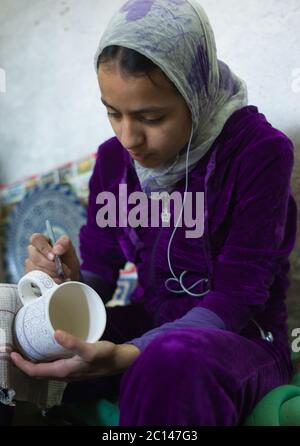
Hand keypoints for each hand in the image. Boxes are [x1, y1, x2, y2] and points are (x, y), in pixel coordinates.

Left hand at [10, 330, 140, 380]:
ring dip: (33, 361)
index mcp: (63, 370)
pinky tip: (47, 347)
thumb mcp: (89, 349)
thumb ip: (73, 342)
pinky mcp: (74, 364)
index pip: (35, 371)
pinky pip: (53, 363)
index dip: (21, 364)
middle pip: (37, 371)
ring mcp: (68, 370)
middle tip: (14, 350)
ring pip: (45, 368)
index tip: (11, 354)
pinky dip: (45, 357)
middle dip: (24, 363)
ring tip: (26, 348)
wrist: (119, 361)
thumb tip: (56, 333)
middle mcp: (63, 373)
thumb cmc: (105, 356)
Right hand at [25, 233, 80, 282]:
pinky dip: (49, 281)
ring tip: (63, 275)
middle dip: (50, 265)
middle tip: (64, 269)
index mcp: (41, 241)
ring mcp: (30, 265)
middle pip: (34, 257)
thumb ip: (64, 243)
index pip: (36, 239)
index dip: (43, 248)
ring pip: (35, 269)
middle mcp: (33, 252)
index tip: (53, 257)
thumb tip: (56, 250)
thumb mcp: (70, 249)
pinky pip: (36, 280)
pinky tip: (58, 281)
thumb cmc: (67, 259)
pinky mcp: (30, 277)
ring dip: (51, 274)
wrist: (69, 275)